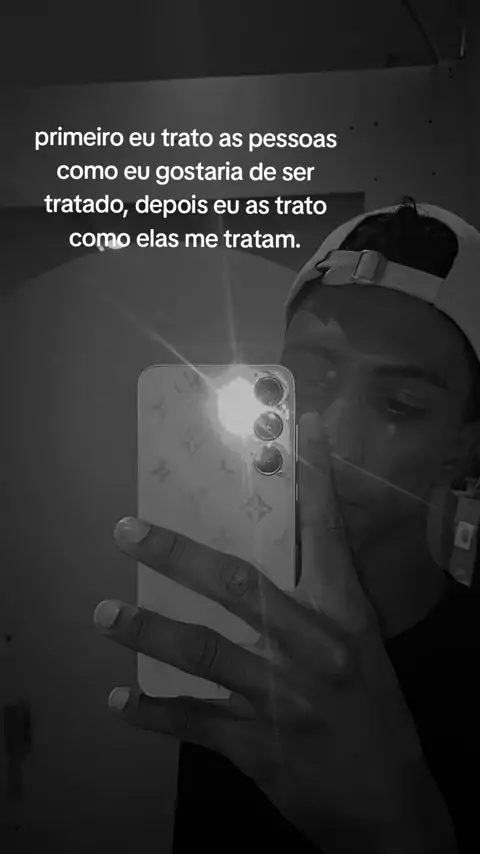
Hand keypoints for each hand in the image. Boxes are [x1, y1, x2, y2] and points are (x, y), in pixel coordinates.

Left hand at [94, 412, 455, 852]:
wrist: (389, 801)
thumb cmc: (374, 712)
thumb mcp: (360, 646)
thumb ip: (321, 600)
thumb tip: (285, 552)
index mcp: (343, 617)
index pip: (324, 534)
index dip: (313, 479)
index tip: (302, 430)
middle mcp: (310, 649)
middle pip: (235, 585)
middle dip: (177, 554)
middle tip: (127, 532)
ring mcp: (279, 698)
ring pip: (201, 650)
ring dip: (146, 630)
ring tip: (103, 617)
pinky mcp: (255, 745)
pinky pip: (192, 721)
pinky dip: (152, 712)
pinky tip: (120, 701)